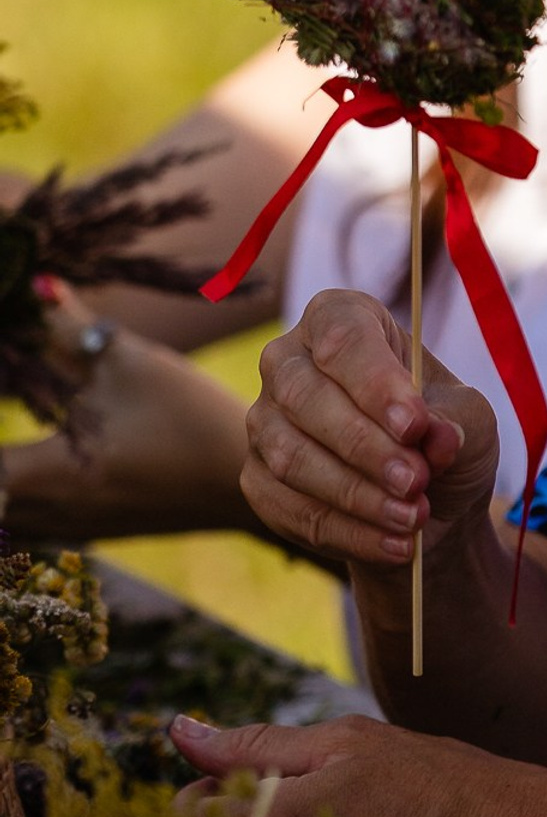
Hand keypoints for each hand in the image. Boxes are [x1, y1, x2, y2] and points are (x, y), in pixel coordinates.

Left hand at [0, 286, 254, 543]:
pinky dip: (25, 492)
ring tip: (23, 439)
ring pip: (9, 510)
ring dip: (7, 475)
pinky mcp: (93, 530)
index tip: (9, 384)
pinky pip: (34, 518)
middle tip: (19, 390)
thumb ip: (70, 329)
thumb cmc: (192, 418)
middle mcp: (51, 511)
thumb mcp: (132, 364)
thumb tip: (38, 286)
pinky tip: (49, 458)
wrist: (251, 475)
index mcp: (50, 473)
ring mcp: (72, 528)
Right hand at [243, 287, 499, 568]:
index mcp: (344, 320)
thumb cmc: (447, 438)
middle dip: (365, 446)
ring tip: (413, 517)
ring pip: (291, 457)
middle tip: (416, 481)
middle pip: (306, 397)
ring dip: (356, 494)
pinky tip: (395, 544)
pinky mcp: (258, 478)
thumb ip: (456, 422)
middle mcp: (290, 361)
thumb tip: (435, 437)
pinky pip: (289, 507)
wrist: (429, 503)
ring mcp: (264, 420)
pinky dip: (347, 531)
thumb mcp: (472, 420)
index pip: (344, 337)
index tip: (414, 426)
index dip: (375, 383)